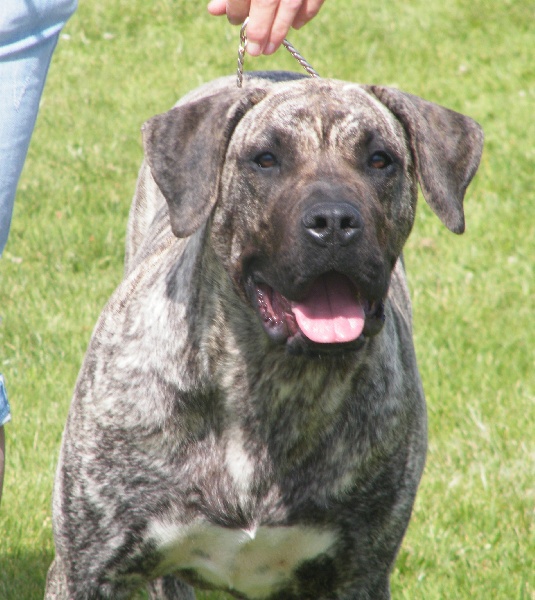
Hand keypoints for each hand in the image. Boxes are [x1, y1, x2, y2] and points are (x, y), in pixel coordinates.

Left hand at [207, 0, 324, 55]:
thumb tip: (214, 11)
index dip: (236, 9)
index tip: (234, 20)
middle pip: (267, 0)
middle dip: (260, 29)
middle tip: (254, 50)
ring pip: (291, 3)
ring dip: (280, 30)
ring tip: (269, 48)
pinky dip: (307, 13)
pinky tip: (295, 26)